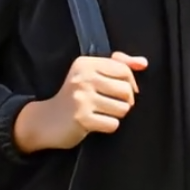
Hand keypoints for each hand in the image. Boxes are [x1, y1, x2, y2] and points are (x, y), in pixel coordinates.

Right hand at [13, 51, 146, 152]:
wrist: (45, 120)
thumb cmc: (74, 96)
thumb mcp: (91, 73)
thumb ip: (118, 65)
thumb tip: (143, 63)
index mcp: (86, 64)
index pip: (123, 70)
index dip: (130, 83)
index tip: (122, 91)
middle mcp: (83, 78)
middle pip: (126, 90)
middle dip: (125, 101)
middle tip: (111, 104)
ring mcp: (81, 99)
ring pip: (122, 109)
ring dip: (116, 115)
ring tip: (102, 113)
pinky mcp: (81, 118)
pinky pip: (112, 124)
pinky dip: (107, 126)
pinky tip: (96, 123)